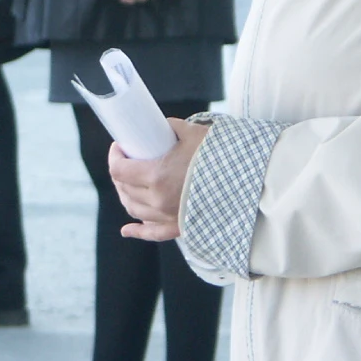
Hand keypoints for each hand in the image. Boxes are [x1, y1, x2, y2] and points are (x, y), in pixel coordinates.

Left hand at [112, 119, 208, 241]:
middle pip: (124, 188)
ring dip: (125, 195)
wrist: (246, 181)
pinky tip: (127, 230)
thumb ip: (170, 128)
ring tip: (126, 184)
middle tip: (125, 160)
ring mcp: (168, 216)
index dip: (114, 156)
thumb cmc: (220, 154)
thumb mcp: (192, 133)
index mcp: (157, 175)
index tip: (119, 147)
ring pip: (133, 209)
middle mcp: (158, 199)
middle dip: (119, 173)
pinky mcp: (179, 227)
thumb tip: (159, 127)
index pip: (120, 170)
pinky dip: (137, 231)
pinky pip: (153, 233)